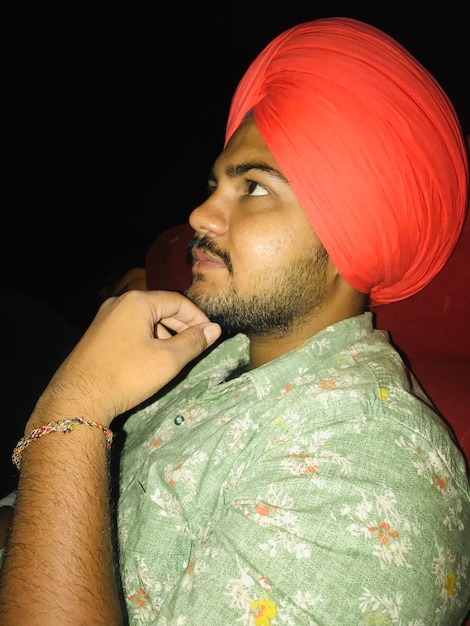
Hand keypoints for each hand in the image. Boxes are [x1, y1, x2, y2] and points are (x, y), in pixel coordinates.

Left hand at [28, 290, 220, 429]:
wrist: (78, 398)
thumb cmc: (127, 375)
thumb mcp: (167, 360)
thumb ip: (193, 342)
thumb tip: (214, 329)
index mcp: (137, 302)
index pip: (178, 302)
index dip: (198, 318)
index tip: (210, 336)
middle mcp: (119, 303)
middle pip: (161, 308)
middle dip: (181, 327)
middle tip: (196, 347)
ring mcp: (105, 317)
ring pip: (145, 320)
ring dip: (164, 335)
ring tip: (175, 357)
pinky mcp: (97, 334)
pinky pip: (131, 329)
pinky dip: (147, 339)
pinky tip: (151, 360)